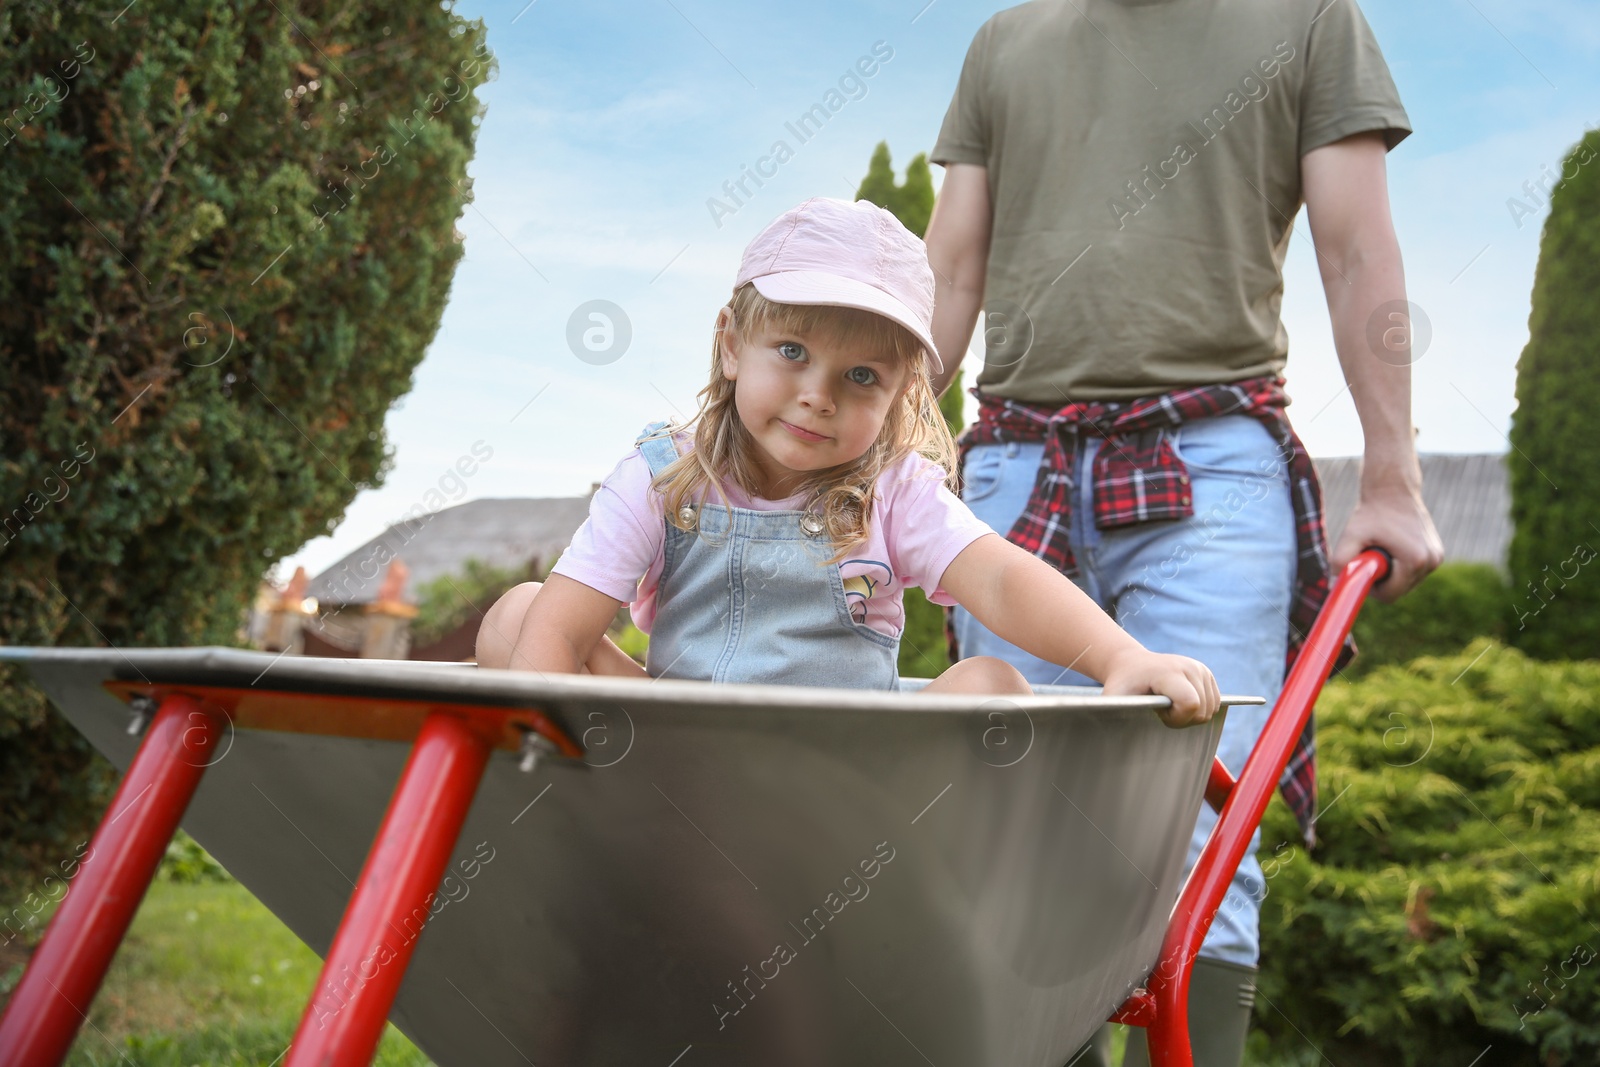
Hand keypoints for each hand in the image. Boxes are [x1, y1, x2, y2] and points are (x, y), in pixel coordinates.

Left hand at [1101, 648, 1220, 727]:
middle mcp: (1189, 667)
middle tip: (1162, 709)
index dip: (1178, 718)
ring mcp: (1200, 668)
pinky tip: (1180, 700)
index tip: (1160, 713)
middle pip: (1203, 709)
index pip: (1191, 704)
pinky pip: (1215, 701)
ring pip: (1212, 707)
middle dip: (1183, 718)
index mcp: (1169, 672)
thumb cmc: (1122, 684)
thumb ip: (1112, 712)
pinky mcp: (1206, 672)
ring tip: (1170, 703)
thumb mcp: (1113, 698)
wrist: (1131, 664)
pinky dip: (1200, 707)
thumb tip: (1106, 733)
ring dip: (1192, 713)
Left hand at [1331, 481, 1442, 602]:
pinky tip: (1393, 546)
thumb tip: (1335, 583)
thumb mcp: (1351, 535)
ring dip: (1391, 573)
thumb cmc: (1371, 513)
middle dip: (1381, 580)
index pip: (1390, 595)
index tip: (1363, 570)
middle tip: (1370, 557)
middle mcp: (1431, 561)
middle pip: (1399, 591)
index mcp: (1415, 560)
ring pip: (1406, 583)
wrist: (1393, 490)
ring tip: (1383, 548)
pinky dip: (1400, 566)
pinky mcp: (1437, 554)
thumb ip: (1340, 561)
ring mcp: (1436, 558)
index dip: (1371, 589)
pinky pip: (1413, 572)